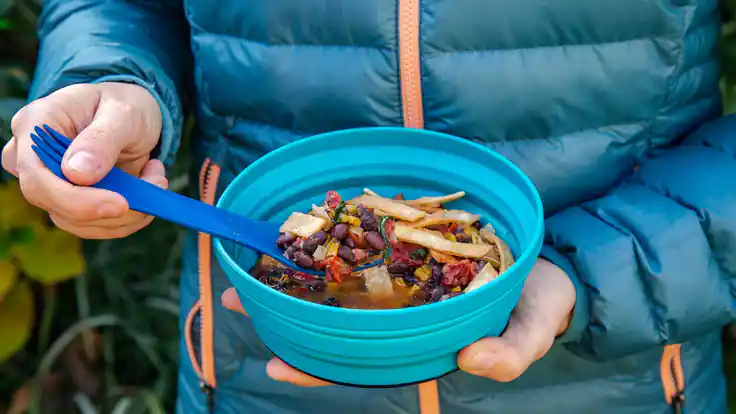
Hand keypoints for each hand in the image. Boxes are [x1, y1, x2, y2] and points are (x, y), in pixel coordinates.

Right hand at [1, 82, 165, 238]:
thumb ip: (101, 139)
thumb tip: (76, 174)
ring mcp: (49, 182)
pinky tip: (149, 186)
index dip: (74, 199)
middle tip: (153, 190)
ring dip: (125, 214)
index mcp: (36, 125)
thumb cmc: (124, 104)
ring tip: (156, 178)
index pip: (35, 175)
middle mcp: (33, 157)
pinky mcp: (70, 201)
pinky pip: (93, 224)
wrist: (134, 114)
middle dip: (106, 210)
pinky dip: (129, 217)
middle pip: (51, 203)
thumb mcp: (123, 112)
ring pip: (75, 221)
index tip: (121, 203)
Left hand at [221, 257, 574, 385]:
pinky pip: (363, 239)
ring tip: (249, 258)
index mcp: (418, 342)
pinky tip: (302, 223)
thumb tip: (474, 363)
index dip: (318, 370)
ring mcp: (400, 277)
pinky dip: (333, 233)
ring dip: (296, 269)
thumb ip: (511, 352)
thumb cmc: (539, 303)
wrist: (549, 260)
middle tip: (233, 297)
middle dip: (285, 312)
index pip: (359, 364)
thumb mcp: (533, 329)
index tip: (273, 366)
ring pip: (339, 278)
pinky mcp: (406, 242)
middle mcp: (400, 313)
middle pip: (334, 320)